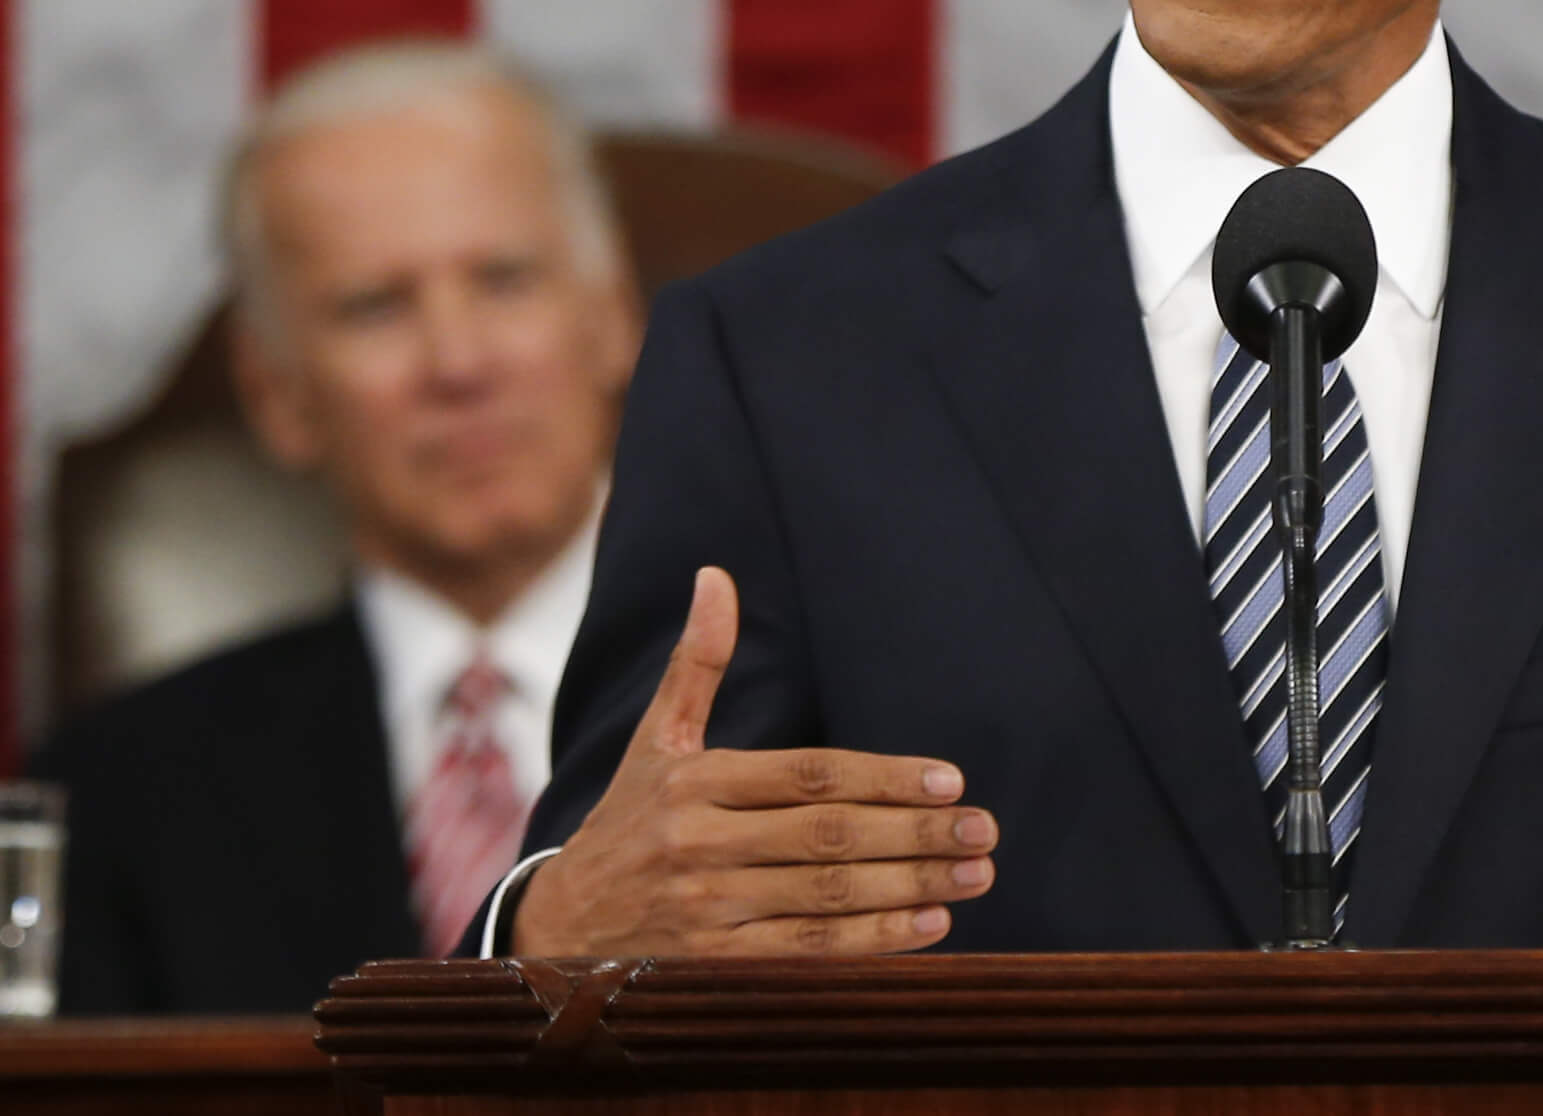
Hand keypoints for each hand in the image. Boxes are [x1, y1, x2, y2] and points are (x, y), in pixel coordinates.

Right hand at [509, 567, 997, 955]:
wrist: (554, 932)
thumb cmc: (627, 826)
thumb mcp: (655, 744)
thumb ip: (697, 665)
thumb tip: (716, 576)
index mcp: (695, 783)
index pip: (810, 775)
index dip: (885, 778)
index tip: (951, 782)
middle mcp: (699, 844)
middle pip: (829, 836)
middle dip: (916, 835)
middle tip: (985, 831)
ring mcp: (704, 912)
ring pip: (826, 897)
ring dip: (910, 887)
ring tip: (975, 876)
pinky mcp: (710, 968)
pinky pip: (805, 954)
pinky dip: (872, 942)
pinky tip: (929, 928)